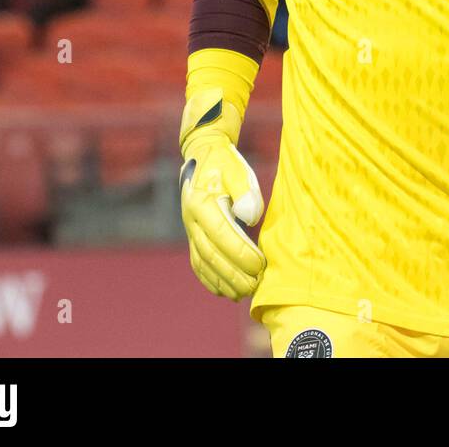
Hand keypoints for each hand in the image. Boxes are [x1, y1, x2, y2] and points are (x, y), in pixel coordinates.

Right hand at [178, 89, 265, 299]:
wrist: (204, 155)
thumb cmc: (225, 163)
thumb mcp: (237, 170)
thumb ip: (245, 191)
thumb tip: (250, 217)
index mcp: (201, 203)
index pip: (221, 235)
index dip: (240, 253)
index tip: (260, 265)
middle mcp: (190, 219)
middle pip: (211, 254)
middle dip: (233, 274)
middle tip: (255, 286)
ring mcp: (189, 229)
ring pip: (203, 263)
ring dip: (223, 281)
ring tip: (243, 293)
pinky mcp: (193, 235)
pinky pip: (197, 263)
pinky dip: (210, 279)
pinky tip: (224, 291)